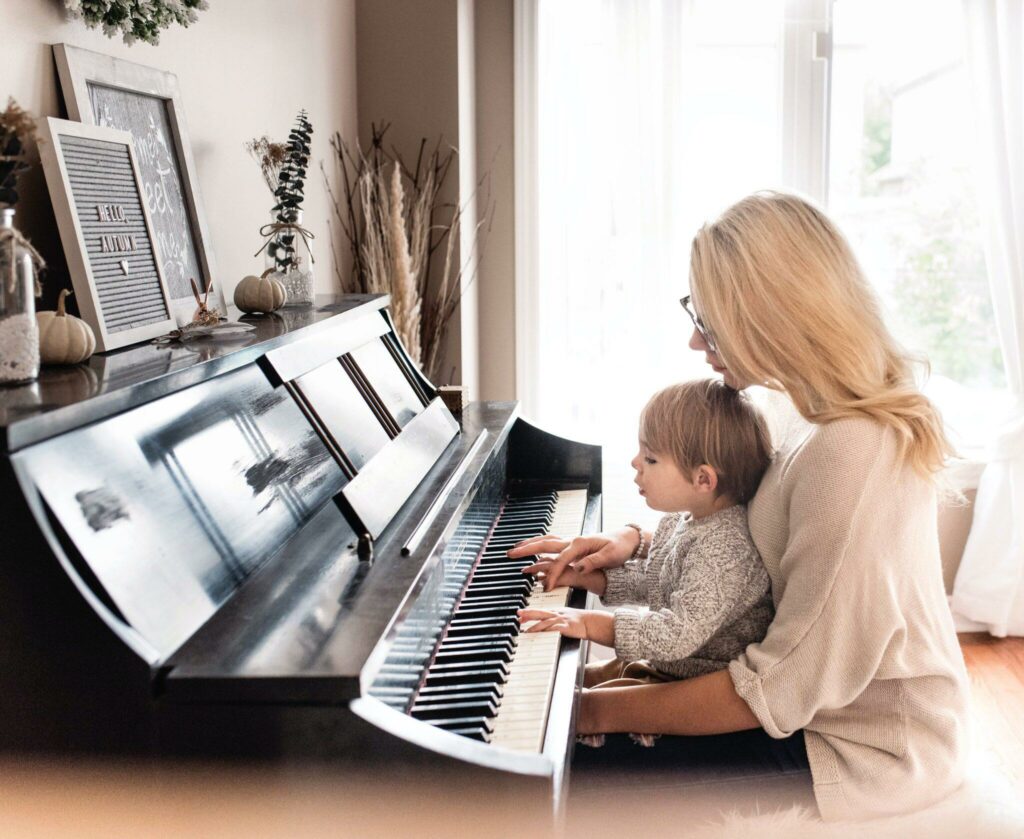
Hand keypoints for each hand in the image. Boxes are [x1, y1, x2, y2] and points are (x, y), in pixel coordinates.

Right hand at [507, 528, 640, 590]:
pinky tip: (532, 549)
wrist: (627, 539)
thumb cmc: (620, 547)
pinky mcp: (573, 545)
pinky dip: (539, 545)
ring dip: (530, 544)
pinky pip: (551, 544)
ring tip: (515, 549)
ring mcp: (572, 542)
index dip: (552, 574)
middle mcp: (573, 541)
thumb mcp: (611, 556)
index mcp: (580, 544)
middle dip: (526, 549)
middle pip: (545, 544)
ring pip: (546, 541)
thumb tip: (578, 566)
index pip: (560, 560)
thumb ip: (593, 561)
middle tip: (510, 554)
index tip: (547, 587)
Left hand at [518, 608, 614, 644]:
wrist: (591, 622)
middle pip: (540, 613)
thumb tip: (546, 625)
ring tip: (526, 632)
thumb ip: (555, 619)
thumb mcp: (566, 617)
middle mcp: (557, 614)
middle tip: (518, 615)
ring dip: (535, 627)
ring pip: (545, 622)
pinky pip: (554, 630)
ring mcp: (561, 620)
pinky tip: (541, 635)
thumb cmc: (579, 621)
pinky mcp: (566, 627)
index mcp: (556, 611)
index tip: (520, 614)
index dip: (529, 612)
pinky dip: (546, 632)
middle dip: (528, 614)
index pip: (540, 610)